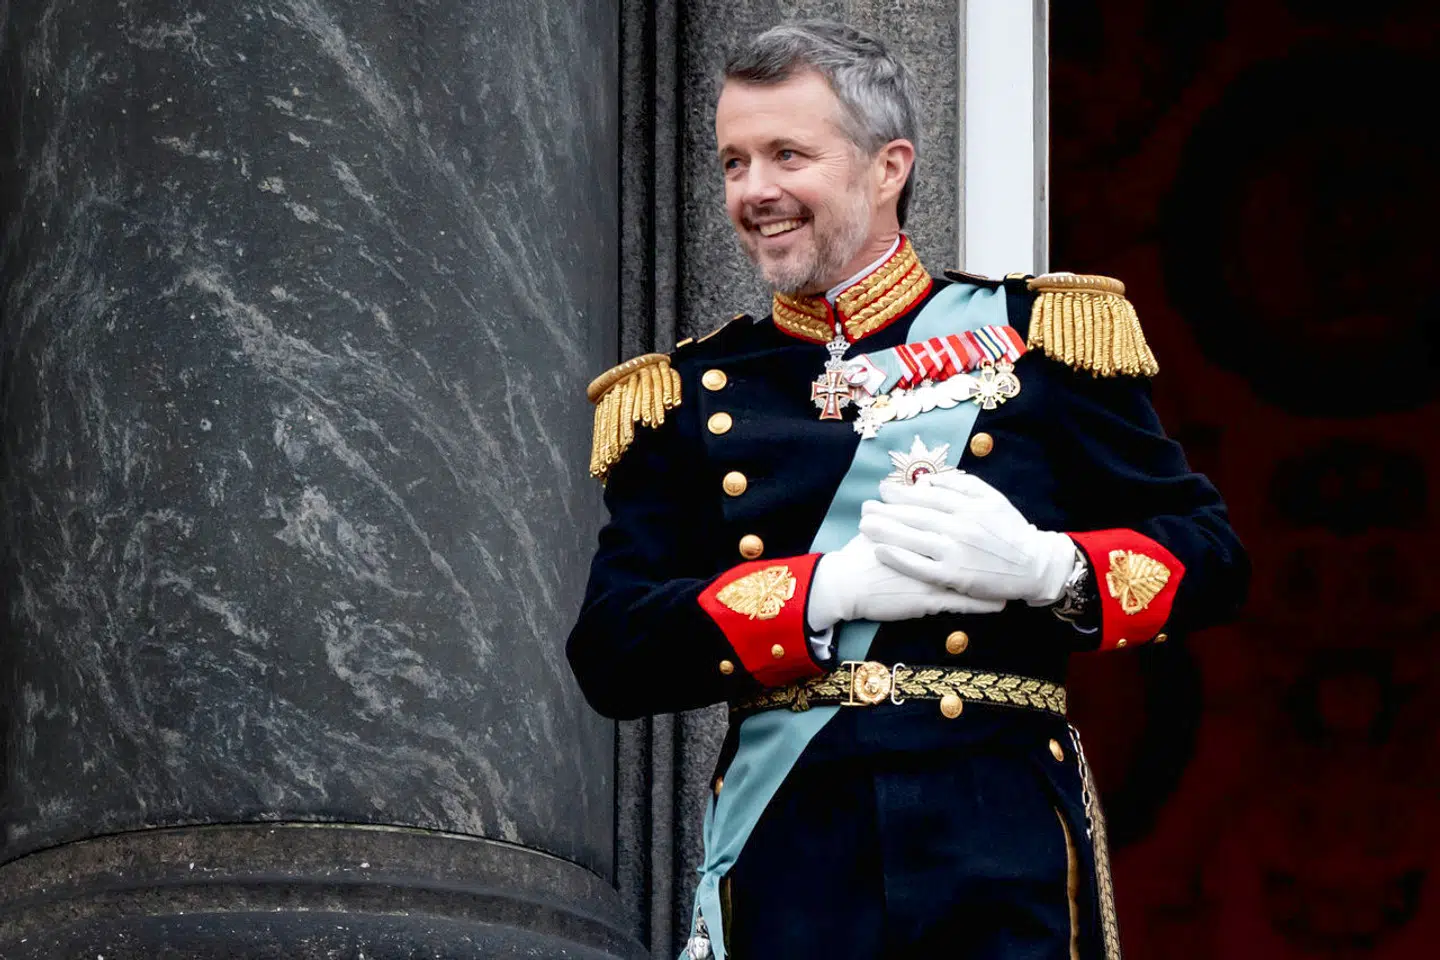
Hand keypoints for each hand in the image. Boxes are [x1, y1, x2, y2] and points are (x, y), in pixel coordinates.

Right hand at [807, 532, 1005, 631]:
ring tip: (1016, 580)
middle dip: (994, 549)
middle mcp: (932, 551)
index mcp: (921, 532)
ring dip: (995, 579)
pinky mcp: (928, 600)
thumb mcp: (880, 528)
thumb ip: (899, 514)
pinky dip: (981, 604)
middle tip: (1014, 549)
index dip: (978, 525)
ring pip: (972, 577)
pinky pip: (962, 604)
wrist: (845, 586)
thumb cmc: (858, 557)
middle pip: (970, 548)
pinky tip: (999, 605)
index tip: (998, 525)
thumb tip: (909, 497)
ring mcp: (932, 576)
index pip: (956, 524)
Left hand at [858, 472, 1074, 605]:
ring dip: (885, 530)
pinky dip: (898, 557)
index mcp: (969, 506)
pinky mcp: (953, 575)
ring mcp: (956, 551)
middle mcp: (960, 526)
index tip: (883, 490)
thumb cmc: (1011, 531)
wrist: (1033, 566)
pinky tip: (880, 550)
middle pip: (915, 515)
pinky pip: (919, 565)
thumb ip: (963, 485)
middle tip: (865, 505)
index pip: (928, 496)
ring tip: (864, 524)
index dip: (903, 493)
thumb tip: (932, 481)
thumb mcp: (993, 499)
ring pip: (913, 537)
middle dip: (887, 509)